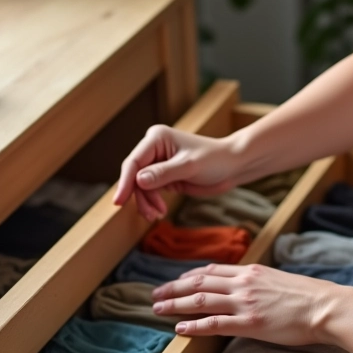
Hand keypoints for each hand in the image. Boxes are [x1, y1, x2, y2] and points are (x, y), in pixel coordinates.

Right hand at [113, 125, 239, 219]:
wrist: (233, 166)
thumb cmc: (215, 160)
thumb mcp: (189, 167)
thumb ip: (164, 173)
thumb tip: (139, 180)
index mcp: (157, 138)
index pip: (134, 162)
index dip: (125, 182)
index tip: (119, 201)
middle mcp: (154, 149)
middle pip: (134, 176)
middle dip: (140, 196)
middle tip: (149, 214)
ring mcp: (158, 163)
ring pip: (141, 186)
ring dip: (146, 202)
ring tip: (157, 214)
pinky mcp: (164, 176)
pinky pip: (150, 191)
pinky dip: (152, 202)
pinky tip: (160, 211)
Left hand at [151, 263, 342, 345]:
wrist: (325, 306)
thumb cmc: (308, 296)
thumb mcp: (278, 280)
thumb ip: (258, 282)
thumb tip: (246, 288)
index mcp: (251, 271)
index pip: (212, 270)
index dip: (189, 275)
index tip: (176, 281)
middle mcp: (243, 283)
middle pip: (199, 282)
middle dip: (174, 288)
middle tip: (155, 294)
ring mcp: (245, 303)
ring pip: (201, 300)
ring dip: (176, 304)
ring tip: (158, 309)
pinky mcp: (250, 323)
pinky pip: (215, 323)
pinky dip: (195, 325)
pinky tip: (180, 328)